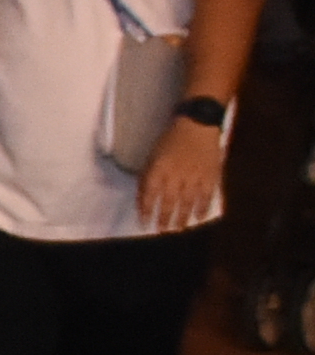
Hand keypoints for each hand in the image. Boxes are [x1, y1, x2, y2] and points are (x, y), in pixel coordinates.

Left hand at [137, 116, 225, 233]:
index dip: (146, 209)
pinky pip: (206, 197)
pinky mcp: (211, 176)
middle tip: (162, 230)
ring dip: (182, 218)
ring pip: (187, 203)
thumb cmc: (171, 138)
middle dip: (164, 218)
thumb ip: (148, 175)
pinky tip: (199, 217)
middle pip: (169, 202)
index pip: (149, 194)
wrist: (197, 125)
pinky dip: (202, 208)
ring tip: (178, 229)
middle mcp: (176, 175)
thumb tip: (143, 195)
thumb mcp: (153, 154)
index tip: (144, 221)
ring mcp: (195, 177)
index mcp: (159, 168)